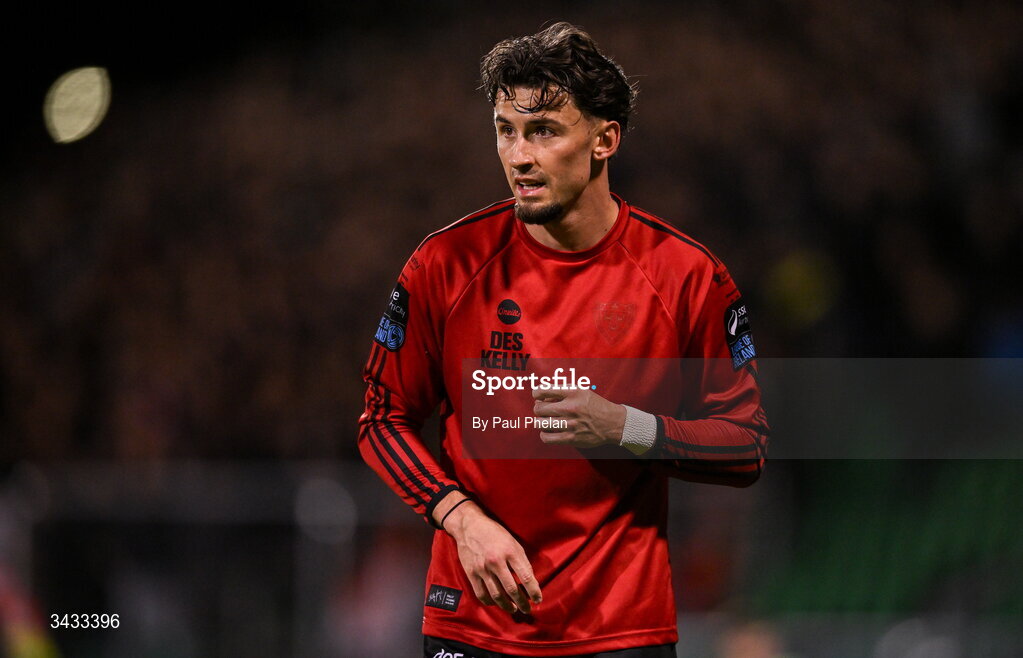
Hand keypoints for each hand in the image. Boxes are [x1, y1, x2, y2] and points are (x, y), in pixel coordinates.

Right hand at [441, 498, 541, 614]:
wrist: (469, 526)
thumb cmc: (495, 533)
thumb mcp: (513, 542)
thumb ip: (521, 561)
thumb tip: (530, 581)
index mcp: (510, 552)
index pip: (526, 576)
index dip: (534, 591)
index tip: (538, 600)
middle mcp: (496, 561)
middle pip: (512, 589)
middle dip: (522, 602)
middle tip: (527, 609)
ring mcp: (482, 568)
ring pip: (497, 595)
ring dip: (507, 606)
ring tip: (514, 609)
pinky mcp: (471, 573)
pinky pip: (482, 593)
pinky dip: (490, 602)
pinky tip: (497, 603)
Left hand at [531, 386, 626, 447]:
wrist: (612, 423)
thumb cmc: (593, 405)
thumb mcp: (581, 390)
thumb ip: (561, 390)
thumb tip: (539, 397)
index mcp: (572, 392)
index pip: (543, 391)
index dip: (536, 393)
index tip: (538, 396)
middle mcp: (570, 407)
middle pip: (539, 409)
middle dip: (538, 409)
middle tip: (543, 410)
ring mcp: (570, 424)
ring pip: (540, 423)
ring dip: (540, 422)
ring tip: (546, 421)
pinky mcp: (571, 438)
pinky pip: (547, 438)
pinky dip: (544, 434)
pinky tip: (549, 431)